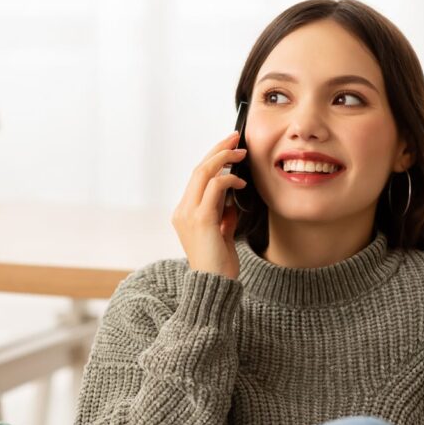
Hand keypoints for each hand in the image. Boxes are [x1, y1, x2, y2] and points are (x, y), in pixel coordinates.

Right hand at [171, 131, 247, 278]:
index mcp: (184, 214)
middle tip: (236, 137)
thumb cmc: (218, 265)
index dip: (213, 159)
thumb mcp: (222, 234)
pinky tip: (241, 183)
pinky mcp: (201, 219)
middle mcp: (182, 211)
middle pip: (198, 169)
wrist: (214, 287)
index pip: (196, 178)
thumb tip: (233, 199)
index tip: (229, 147)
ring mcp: (189, 214)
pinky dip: (229, 180)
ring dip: (224, 158)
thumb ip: (224, 215)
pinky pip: (215, 187)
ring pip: (203, 172)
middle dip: (218, 149)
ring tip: (241, 153)